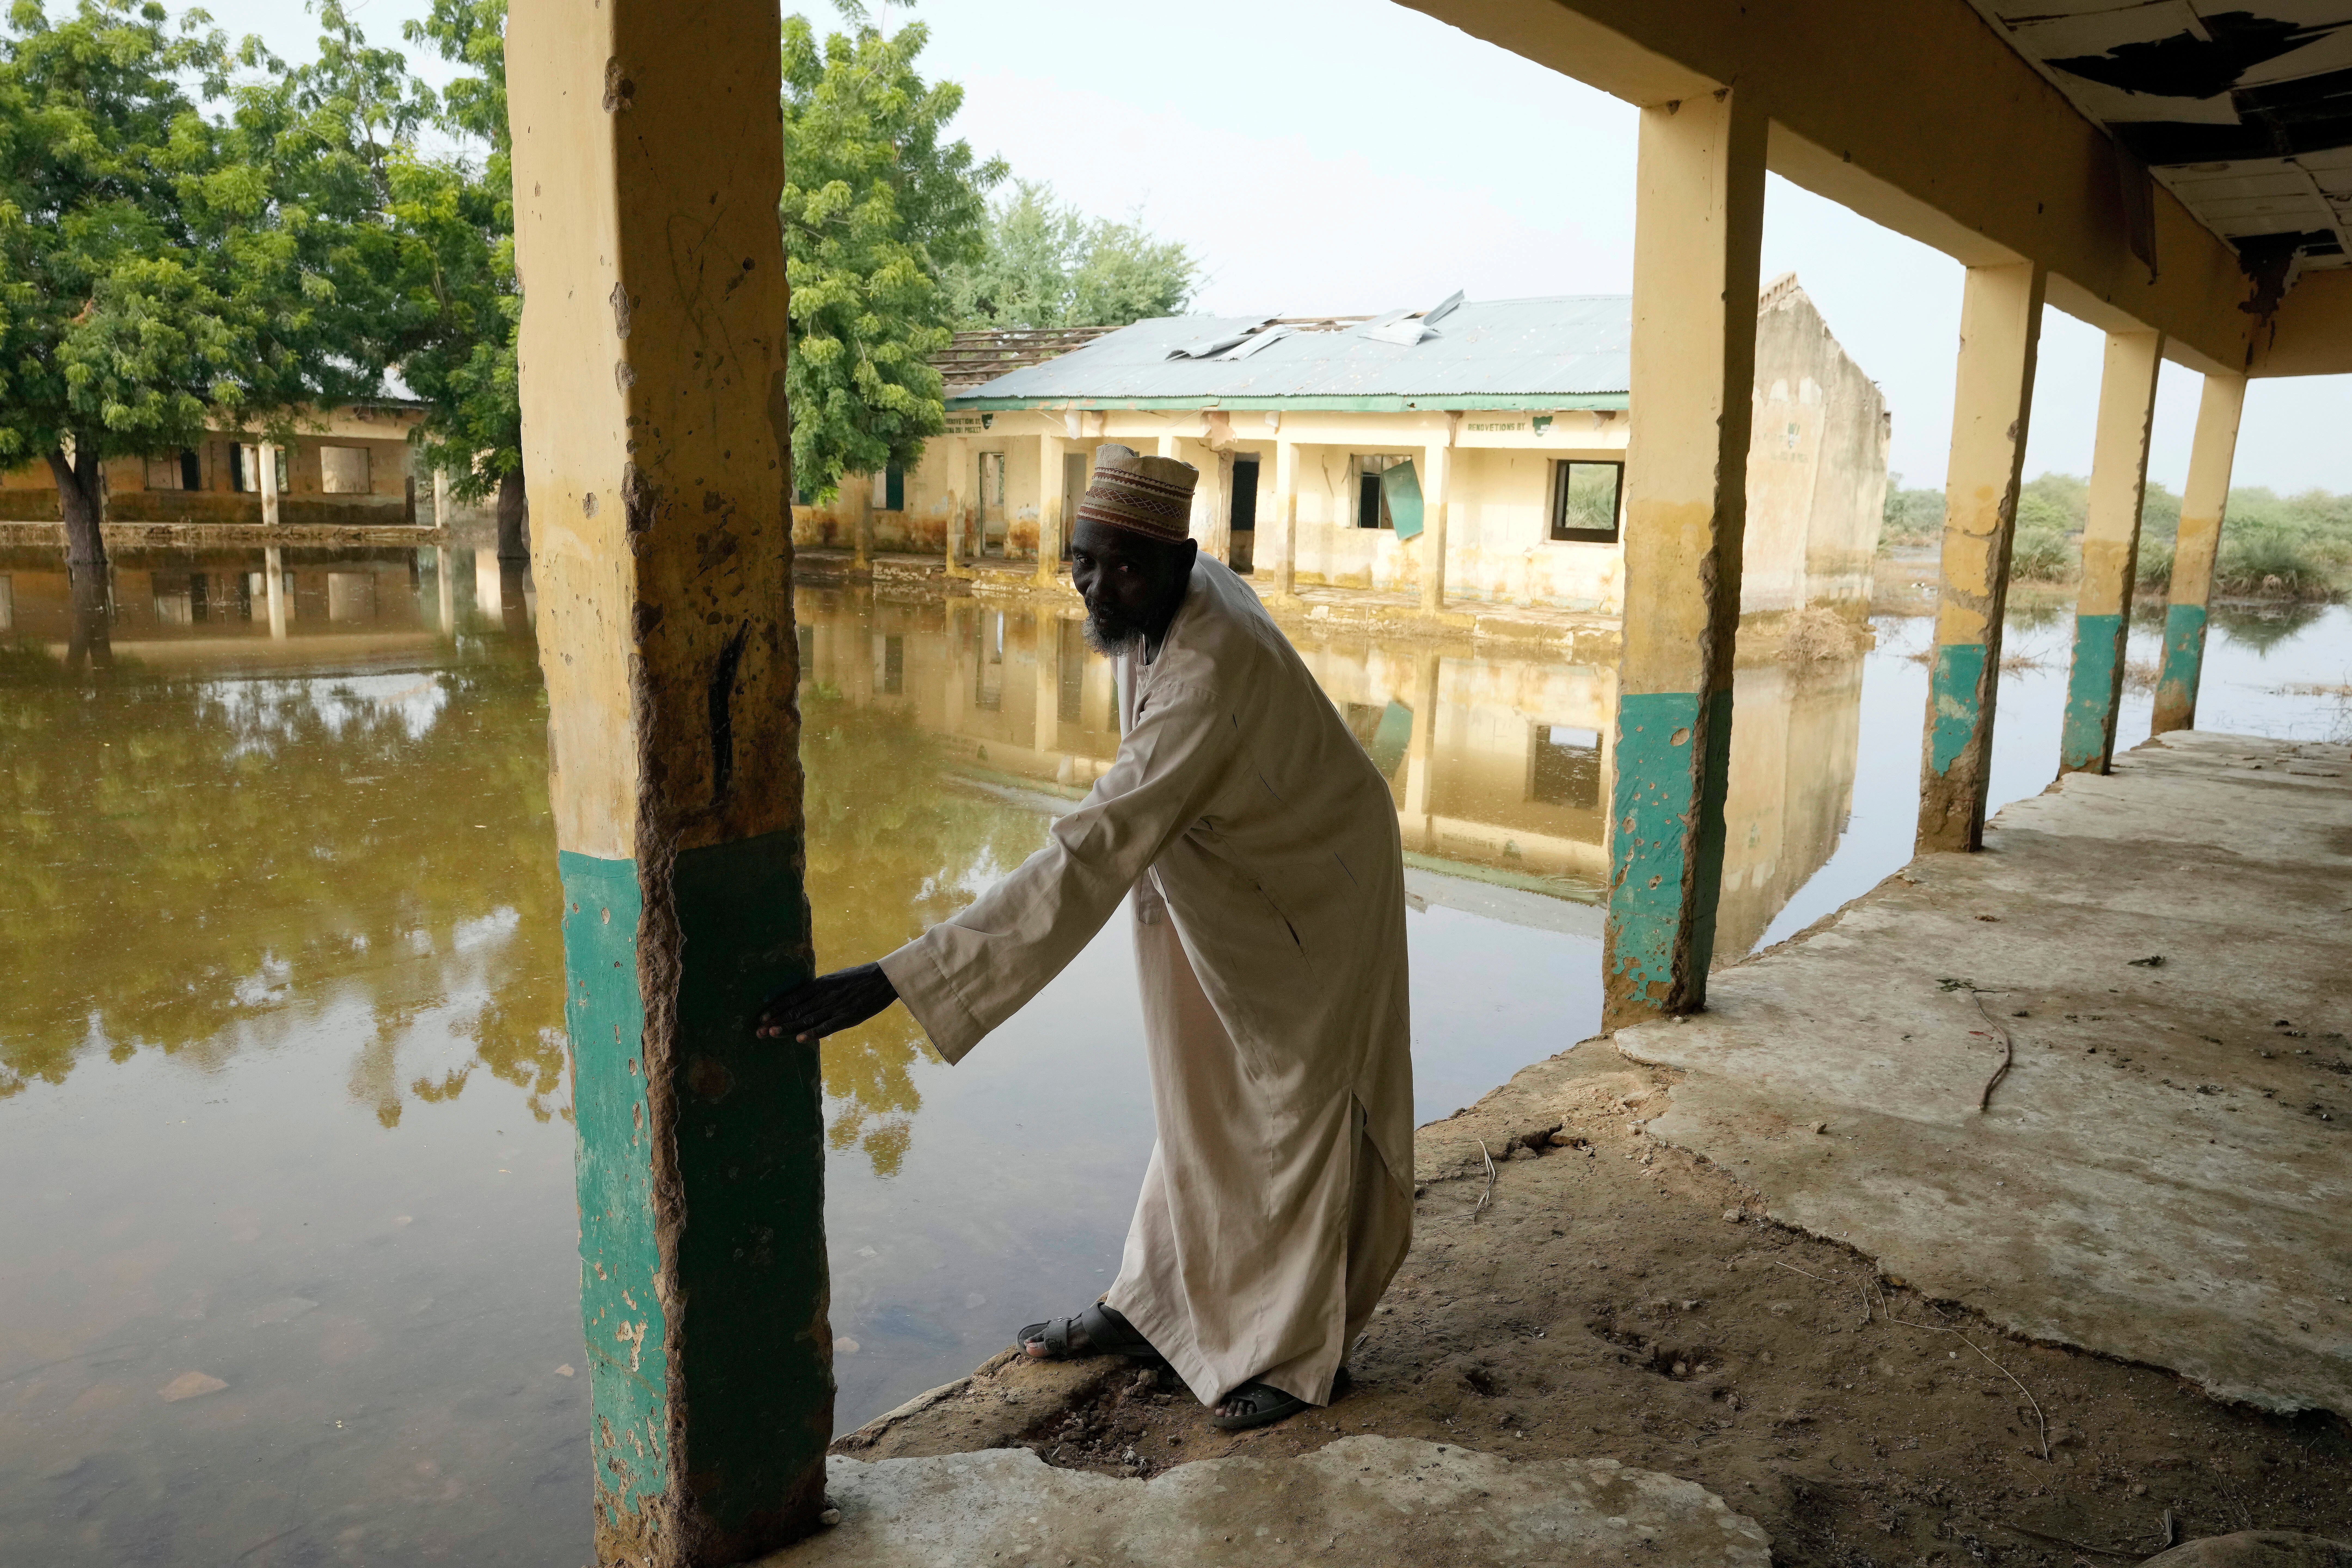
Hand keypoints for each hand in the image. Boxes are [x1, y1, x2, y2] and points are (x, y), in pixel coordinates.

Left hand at [754, 963, 897, 1041]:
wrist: (884, 978)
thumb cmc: (859, 978)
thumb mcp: (835, 978)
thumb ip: (819, 988)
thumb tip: (803, 997)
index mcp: (820, 984)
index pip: (793, 997)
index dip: (776, 1007)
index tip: (761, 1016)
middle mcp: (824, 996)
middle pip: (795, 1010)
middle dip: (776, 1020)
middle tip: (758, 1030)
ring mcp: (835, 1007)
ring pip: (807, 1019)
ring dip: (788, 1027)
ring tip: (771, 1034)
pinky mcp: (847, 1017)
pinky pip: (828, 1027)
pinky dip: (813, 1033)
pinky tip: (800, 1039)